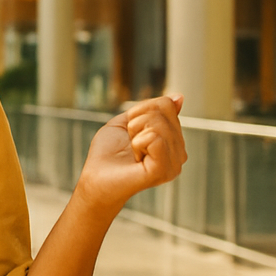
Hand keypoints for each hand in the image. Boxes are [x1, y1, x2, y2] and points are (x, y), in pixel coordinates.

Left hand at [75, 95, 186, 217]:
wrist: (96, 178)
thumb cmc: (108, 152)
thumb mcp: (128, 121)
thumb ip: (152, 109)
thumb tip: (179, 97)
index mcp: (172, 141)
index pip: (166, 105)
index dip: (140, 111)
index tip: (131, 129)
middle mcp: (179, 152)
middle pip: (163, 111)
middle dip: (137, 120)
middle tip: (130, 142)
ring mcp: (174, 163)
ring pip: (158, 123)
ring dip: (135, 132)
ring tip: (132, 150)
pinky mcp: (164, 171)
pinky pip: (155, 138)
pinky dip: (138, 142)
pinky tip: (136, 158)